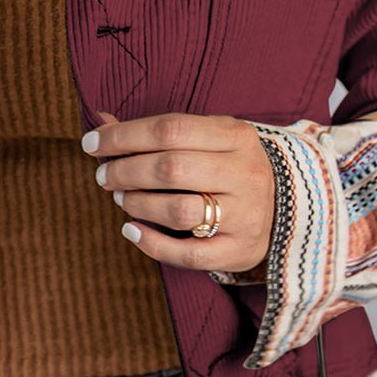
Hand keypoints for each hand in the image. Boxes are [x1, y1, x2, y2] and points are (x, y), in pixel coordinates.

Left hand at [82, 112, 275, 274]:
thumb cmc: (228, 168)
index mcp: (236, 135)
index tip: (92, 143)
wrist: (284, 209)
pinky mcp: (238, 251)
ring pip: (179, 210)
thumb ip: (156, 133)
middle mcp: (245, 173)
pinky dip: (151, 244)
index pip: (170, 128)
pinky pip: (188, 254)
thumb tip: (100, 122)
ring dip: (138, 204)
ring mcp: (245, 215)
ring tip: (122, 198)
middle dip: (126, 172)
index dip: (124, 136)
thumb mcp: (206, 139)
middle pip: (171, 168)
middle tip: (104, 177)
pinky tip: (131, 230)